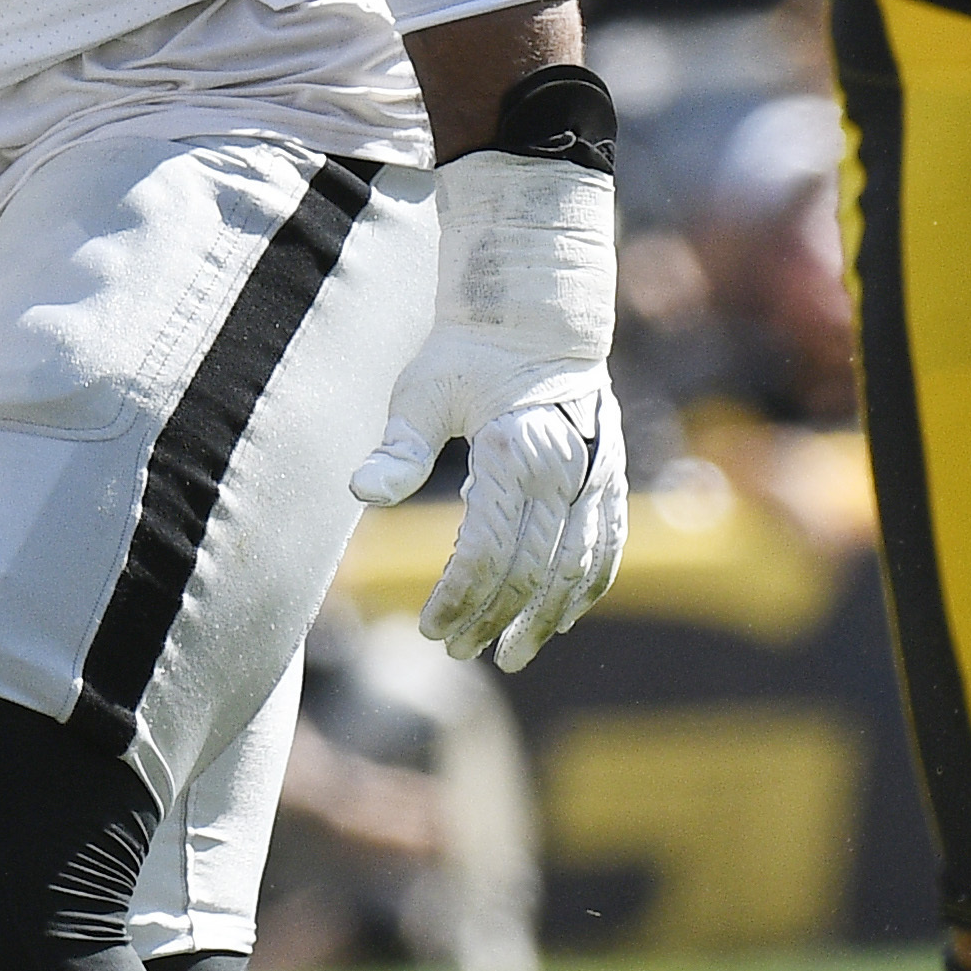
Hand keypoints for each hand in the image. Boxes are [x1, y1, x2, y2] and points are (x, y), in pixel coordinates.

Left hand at [347, 151, 625, 670]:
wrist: (533, 316)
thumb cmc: (464, 357)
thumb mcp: (421, 394)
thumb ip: (398, 448)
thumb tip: (361, 492)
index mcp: (512, 451)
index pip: (488, 550)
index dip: (459, 597)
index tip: (430, 627)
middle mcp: (560, 467)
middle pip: (530, 569)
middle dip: (493, 617)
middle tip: (455, 650)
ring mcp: (593, 474)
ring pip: (577, 566)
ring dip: (545, 617)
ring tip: (512, 653)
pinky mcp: (609, 477)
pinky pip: (606, 545)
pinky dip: (588, 587)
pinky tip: (562, 619)